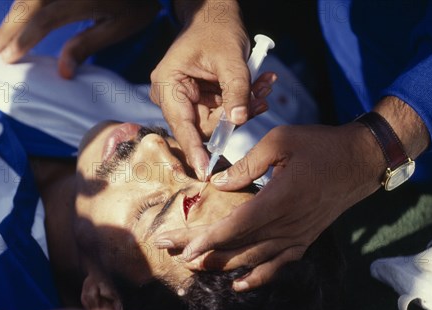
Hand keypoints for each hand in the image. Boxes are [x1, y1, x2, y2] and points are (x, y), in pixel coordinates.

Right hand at [0, 0, 160, 78]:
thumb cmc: (138, 2)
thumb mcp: (120, 27)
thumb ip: (87, 45)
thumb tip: (62, 72)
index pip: (44, 18)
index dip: (24, 38)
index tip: (9, 58)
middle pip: (28, 3)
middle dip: (9, 28)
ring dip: (12, 16)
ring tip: (0, 39)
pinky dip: (24, 5)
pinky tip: (16, 20)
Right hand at [150, 0, 272, 179]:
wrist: (215, 15)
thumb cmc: (216, 29)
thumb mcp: (231, 59)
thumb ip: (237, 90)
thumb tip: (240, 121)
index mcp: (168, 84)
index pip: (181, 124)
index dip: (194, 150)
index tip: (204, 172)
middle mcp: (172, 95)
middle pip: (201, 126)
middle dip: (233, 118)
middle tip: (260, 102)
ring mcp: (187, 99)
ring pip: (216, 121)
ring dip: (243, 106)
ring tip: (264, 85)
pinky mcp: (201, 100)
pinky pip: (222, 112)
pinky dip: (242, 101)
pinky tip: (259, 85)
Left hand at [155, 123, 385, 290]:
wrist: (360, 161)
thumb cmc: (319, 146)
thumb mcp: (280, 141)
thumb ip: (246, 165)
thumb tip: (217, 185)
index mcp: (279, 199)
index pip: (235, 226)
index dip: (207, 240)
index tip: (182, 248)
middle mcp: (287, 225)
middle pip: (238, 246)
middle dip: (203, 252)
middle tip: (171, 253)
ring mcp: (297, 236)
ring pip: (254, 259)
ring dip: (223, 265)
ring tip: (193, 267)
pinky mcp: (304, 240)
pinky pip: (278, 266)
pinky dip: (258, 278)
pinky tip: (239, 285)